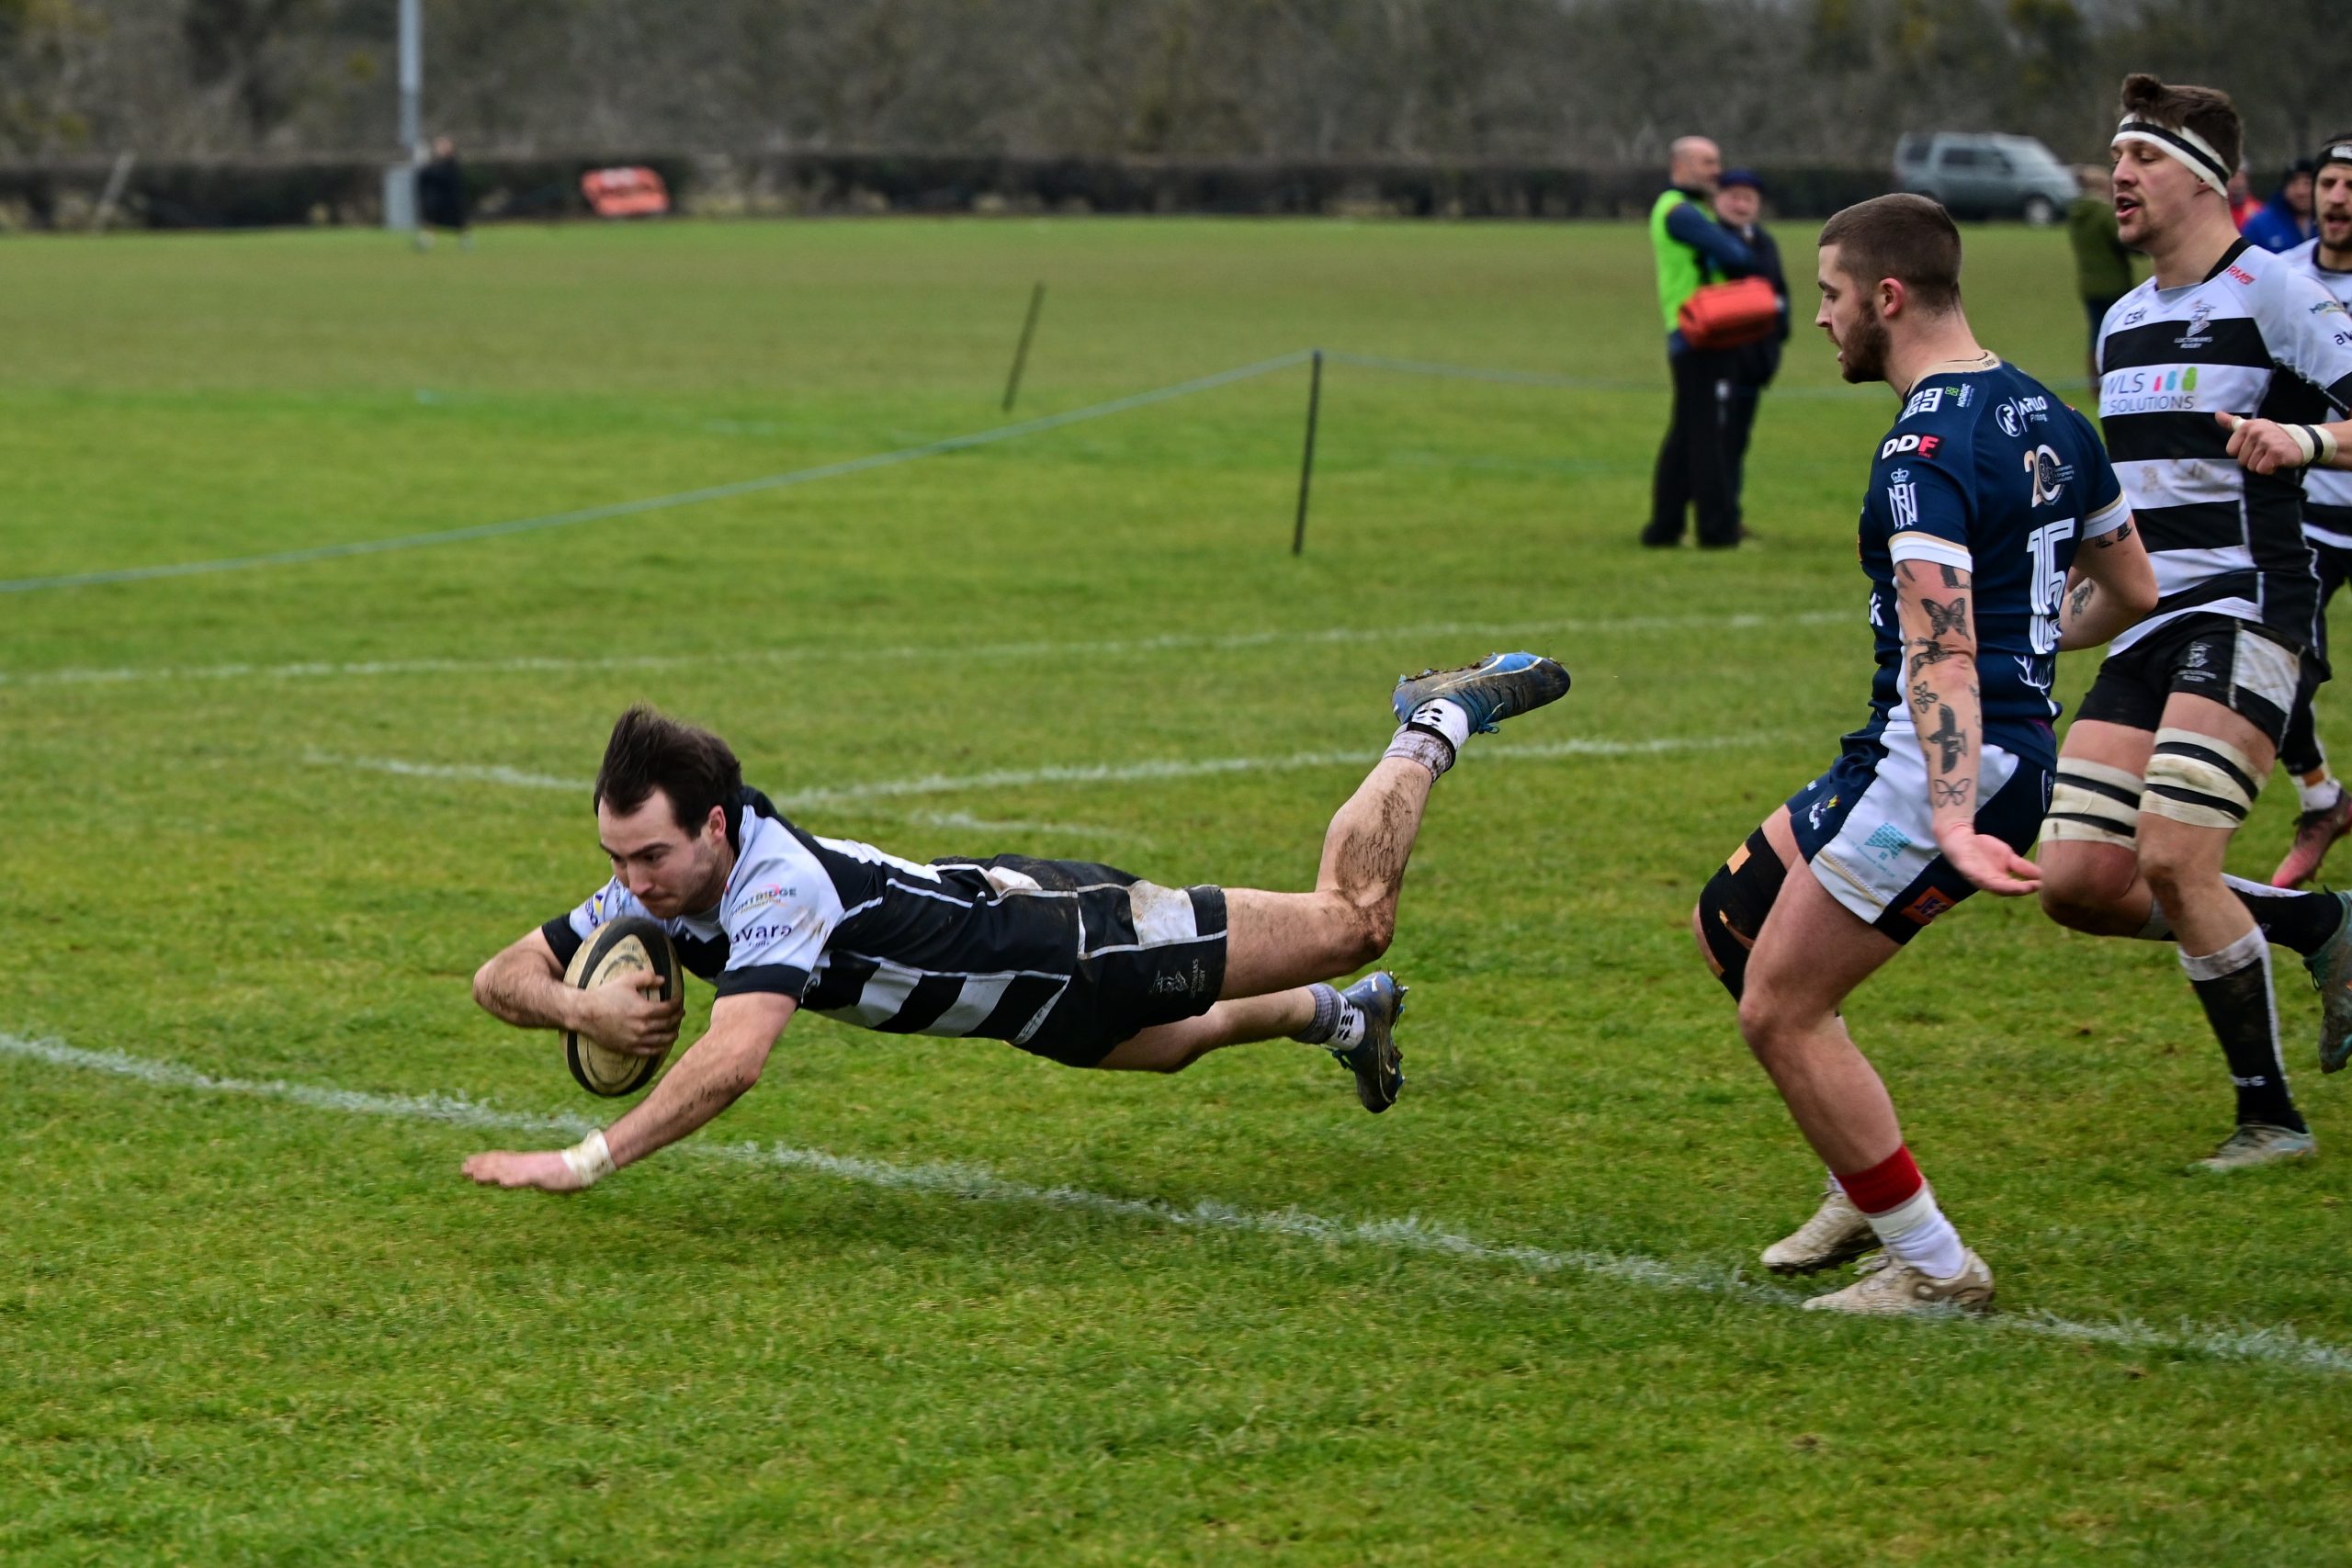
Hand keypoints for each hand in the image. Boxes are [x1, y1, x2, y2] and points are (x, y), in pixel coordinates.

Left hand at [462, 1149, 586, 1190]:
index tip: (469, 1163)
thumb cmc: (569, 1170)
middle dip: (480, 1165)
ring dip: (490, 1172)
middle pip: (499, 1162)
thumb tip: (519, 1180)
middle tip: (462, 1169)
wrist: (586, 1163)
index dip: (485, 1161)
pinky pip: (525, 1177)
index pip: (501, 1159)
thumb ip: (531, 1176)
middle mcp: (526, 1162)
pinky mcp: (542, 1174)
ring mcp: (533, 1168)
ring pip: (507, 1169)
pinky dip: (513, 1180)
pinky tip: (502, 1183)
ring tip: (473, 1175)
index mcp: (526, 1162)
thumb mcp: (544, 1174)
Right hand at [572, 970, 681, 1055]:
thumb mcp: (627, 981)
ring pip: (661, 1040)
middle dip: (677, 1018)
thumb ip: (647, 978)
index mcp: (644, 1010)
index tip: (679, 1001)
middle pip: (668, 1024)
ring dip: (672, 1035)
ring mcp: (636, 1040)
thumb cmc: (606, 994)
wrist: (585, 1013)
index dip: (677, 1004)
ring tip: (675, 1031)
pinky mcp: (628, 1048)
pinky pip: (649, 1051)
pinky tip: (662, 1045)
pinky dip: (659, 1048)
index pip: (669, 1009)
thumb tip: (664, 980)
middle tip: (680, 1014)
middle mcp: (642, 1027)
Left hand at [1935, 822, 2041, 896]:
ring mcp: (1976, 877)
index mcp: (1997, 880)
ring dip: (2008, 888)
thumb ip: (2022, 866)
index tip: (2040, 884)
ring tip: (2023, 887)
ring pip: (1993, 886)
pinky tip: (1997, 879)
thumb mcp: (2007, 856)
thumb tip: (2041, 875)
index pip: (2012, 887)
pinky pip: (1978, 877)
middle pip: (2004, 890)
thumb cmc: (1983, 848)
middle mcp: (1987, 882)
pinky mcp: (1966, 869)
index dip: (2026, 888)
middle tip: (2035, 886)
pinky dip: (1989, 880)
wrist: (1962, 835)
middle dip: (2019, 889)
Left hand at [2216, 412, 2310, 475]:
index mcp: (2247, 426)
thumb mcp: (2253, 427)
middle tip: (2266, 452)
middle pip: (2241, 460)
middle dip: (2253, 460)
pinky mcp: (2276, 452)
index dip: (2242, 453)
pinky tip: (2277, 461)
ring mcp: (2266, 441)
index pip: (2231, 451)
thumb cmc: (2272, 436)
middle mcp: (2256, 432)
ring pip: (2251, 467)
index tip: (2255, 447)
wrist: (2301, 441)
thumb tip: (2217, 414)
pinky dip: (2269, 469)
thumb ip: (2233, 423)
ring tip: (2271, 456)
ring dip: (2262, 465)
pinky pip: (2262, 470)